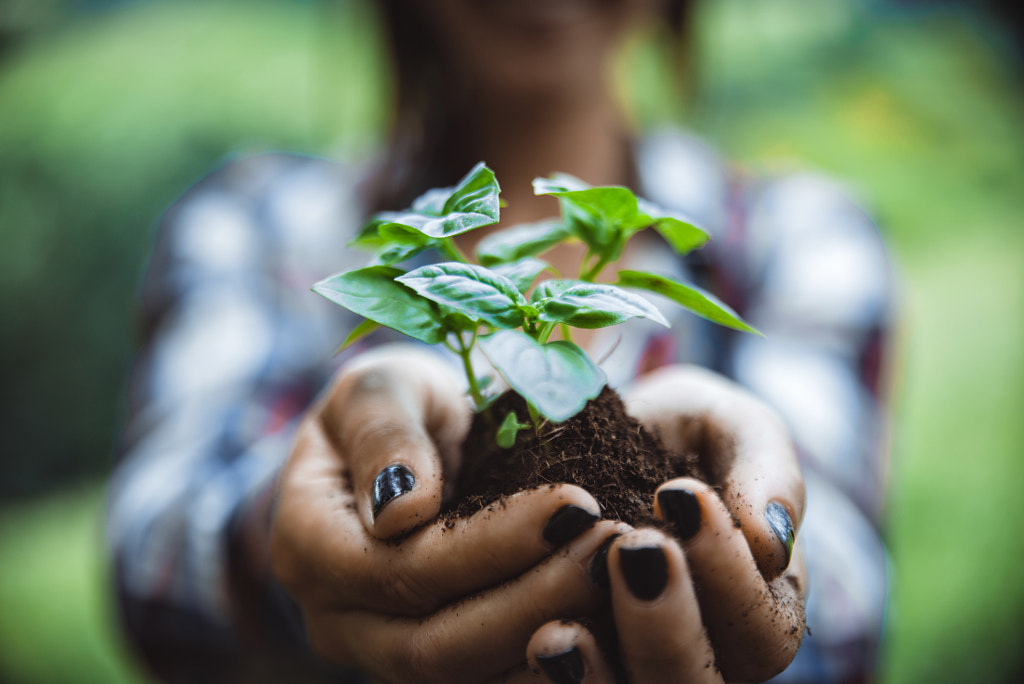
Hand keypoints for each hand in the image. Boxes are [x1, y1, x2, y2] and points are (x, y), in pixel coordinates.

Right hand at [269, 346, 626, 682]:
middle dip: (533, 597)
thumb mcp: (380, 389)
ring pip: (468, 673)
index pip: (397, 567)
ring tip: (620, 572)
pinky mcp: (434, 660)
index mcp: (307, 545)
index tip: (574, 500)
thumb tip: (400, 510)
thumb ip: (382, 434)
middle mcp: (336, 617)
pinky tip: (610, 616)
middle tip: (612, 546)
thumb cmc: (391, 408)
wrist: (406, 449)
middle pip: (433, 642)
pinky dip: (553, 655)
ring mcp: (381, 651)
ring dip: (553, 629)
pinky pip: (491, 678)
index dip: (486, 544)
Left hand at [526, 365, 806, 681]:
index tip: (679, 496)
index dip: (727, 575)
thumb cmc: (676, 433)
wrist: (588, 431)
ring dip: (599, 676)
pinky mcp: (576, 663)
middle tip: (629, 551)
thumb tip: (771, 540)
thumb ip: (765, 469)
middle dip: (664, 628)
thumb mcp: (728, 427)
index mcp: (756, 608)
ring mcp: (634, 664)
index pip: (762, 631)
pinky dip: (550, 678)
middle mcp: (703, 654)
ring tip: (558, 631)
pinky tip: (532, 640)